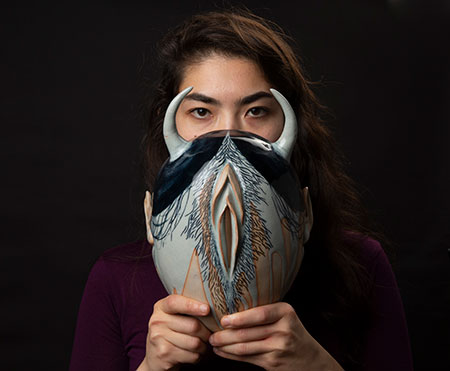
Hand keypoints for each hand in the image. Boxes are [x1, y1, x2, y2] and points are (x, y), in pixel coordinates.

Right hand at [138, 294, 211, 370]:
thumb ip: (186, 308)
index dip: (192, 305)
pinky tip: (194, 353)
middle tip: (209, 334)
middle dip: (206, 332)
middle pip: (192, 325)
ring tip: (202, 345)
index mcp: (161, 307)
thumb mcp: (173, 316)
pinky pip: (192, 355)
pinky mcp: (164, 354)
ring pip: (194, 342)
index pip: (175, 303)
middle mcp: (157, 321)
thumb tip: (211, 306)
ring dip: (203, 346)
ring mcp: (159, 338)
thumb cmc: (170, 332)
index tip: (206, 309)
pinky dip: (198, 356)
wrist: (155, 358)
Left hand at [208, 302, 342, 370]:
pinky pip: (247, 358)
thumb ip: (265, 312)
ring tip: (213, 342)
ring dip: (225, 346)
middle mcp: (284, 329)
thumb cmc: (291, 332)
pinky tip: (221, 352)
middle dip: (225, 335)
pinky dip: (231, 356)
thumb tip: (231, 306)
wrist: (311, 360)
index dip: (240, 318)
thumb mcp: (285, 316)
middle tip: (210, 334)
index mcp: (285, 312)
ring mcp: (279, 348)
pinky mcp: (273, 363)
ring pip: (245, 347)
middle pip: (248, 333)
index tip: (223, 320)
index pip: (260, 314)